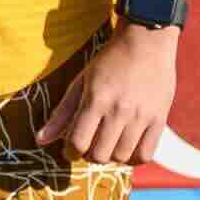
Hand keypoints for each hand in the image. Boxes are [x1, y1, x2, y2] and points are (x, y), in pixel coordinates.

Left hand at [38, 15, 180, 168]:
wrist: (147, 42)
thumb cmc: (110, 61)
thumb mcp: (81, 82)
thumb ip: (62, 113)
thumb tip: (40, 140)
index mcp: (96, 99)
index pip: (78, 142)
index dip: (70, 152)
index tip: (70, 149)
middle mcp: (119, 110)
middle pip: (99, 155)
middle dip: (89, 155)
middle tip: (90, 145)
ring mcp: (141, 116)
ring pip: (122, 157)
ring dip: (111, 156)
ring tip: (108, 144)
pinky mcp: (159, 119)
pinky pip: (146, 154)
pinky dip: (134, 158)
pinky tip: (127, 146)